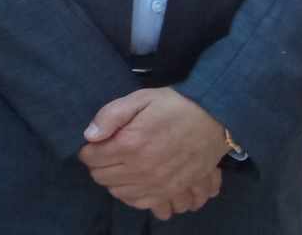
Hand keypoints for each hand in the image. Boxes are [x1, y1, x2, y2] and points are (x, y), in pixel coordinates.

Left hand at [79, 88, 230, 219]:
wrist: (213, 119)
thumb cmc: (174, 105)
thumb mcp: (140, 99)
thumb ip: (111, 115)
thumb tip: (89, 136)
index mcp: (130, 144)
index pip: (92, 158)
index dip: (88, 150)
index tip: (94, 144)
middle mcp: (142, 169)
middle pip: (103, 177)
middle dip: (98, 165)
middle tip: (105, 153)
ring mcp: (157, 184)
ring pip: (120, 193)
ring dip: (114, 181)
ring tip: (119, 166)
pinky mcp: (171, 191)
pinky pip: (143, 203)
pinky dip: (133, 196)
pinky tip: (134, 183)